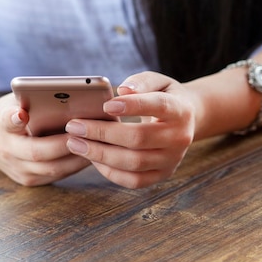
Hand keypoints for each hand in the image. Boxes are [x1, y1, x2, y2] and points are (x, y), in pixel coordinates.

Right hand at [0, 93, 90, 185]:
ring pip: (52, 169)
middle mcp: (7, 151)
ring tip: (97, 145)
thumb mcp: (14, 100)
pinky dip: (74, 166)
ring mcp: (17, 170)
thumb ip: (33, 98)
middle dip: (65, 144)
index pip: (6, 121)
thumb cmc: (11, 112)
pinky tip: (91, 154)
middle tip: (88, 134)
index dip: (13, 118)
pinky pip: (56, 175)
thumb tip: (68, 94)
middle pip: (37, 152)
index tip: (21, 114)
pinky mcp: (28, 181)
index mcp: (1, 125)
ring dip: (77, 158)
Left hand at [65, 71, 196, 188]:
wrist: (187, 120)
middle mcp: (180, 138)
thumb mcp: (158, 81)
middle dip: (102, 133)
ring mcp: (172, 160)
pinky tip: (91, 157)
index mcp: (181, 110)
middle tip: (74, 126)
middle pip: (138, 139)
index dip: (132, 105)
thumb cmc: (164, 96)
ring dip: (99, 154)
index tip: (105, 105)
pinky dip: (109, 171)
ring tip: (75, 143)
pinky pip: (133, 181)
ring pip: (133, 163)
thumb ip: (141, 82)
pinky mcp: (162, 175)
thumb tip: (122, 90)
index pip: (158, 106)